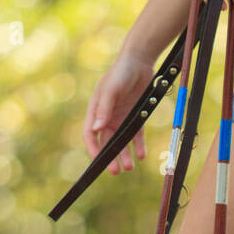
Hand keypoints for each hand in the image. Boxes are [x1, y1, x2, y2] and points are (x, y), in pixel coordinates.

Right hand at [82, 52, 153, 171]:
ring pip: (122, 141)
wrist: (140, 61)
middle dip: (110, 157)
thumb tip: (96, 130)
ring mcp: (122, 117)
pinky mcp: (136, 116)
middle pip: (107, 142)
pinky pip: (137, 135)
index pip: (90, 134)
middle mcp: (107, 117)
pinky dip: (139, 146)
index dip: (93, 149)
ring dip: (125, 154)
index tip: (98, 162)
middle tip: (115, 171)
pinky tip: (142, 155)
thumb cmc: (120, 73)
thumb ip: (104, 109)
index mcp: (96, 110)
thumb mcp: (111, 90)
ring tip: (130, 167)